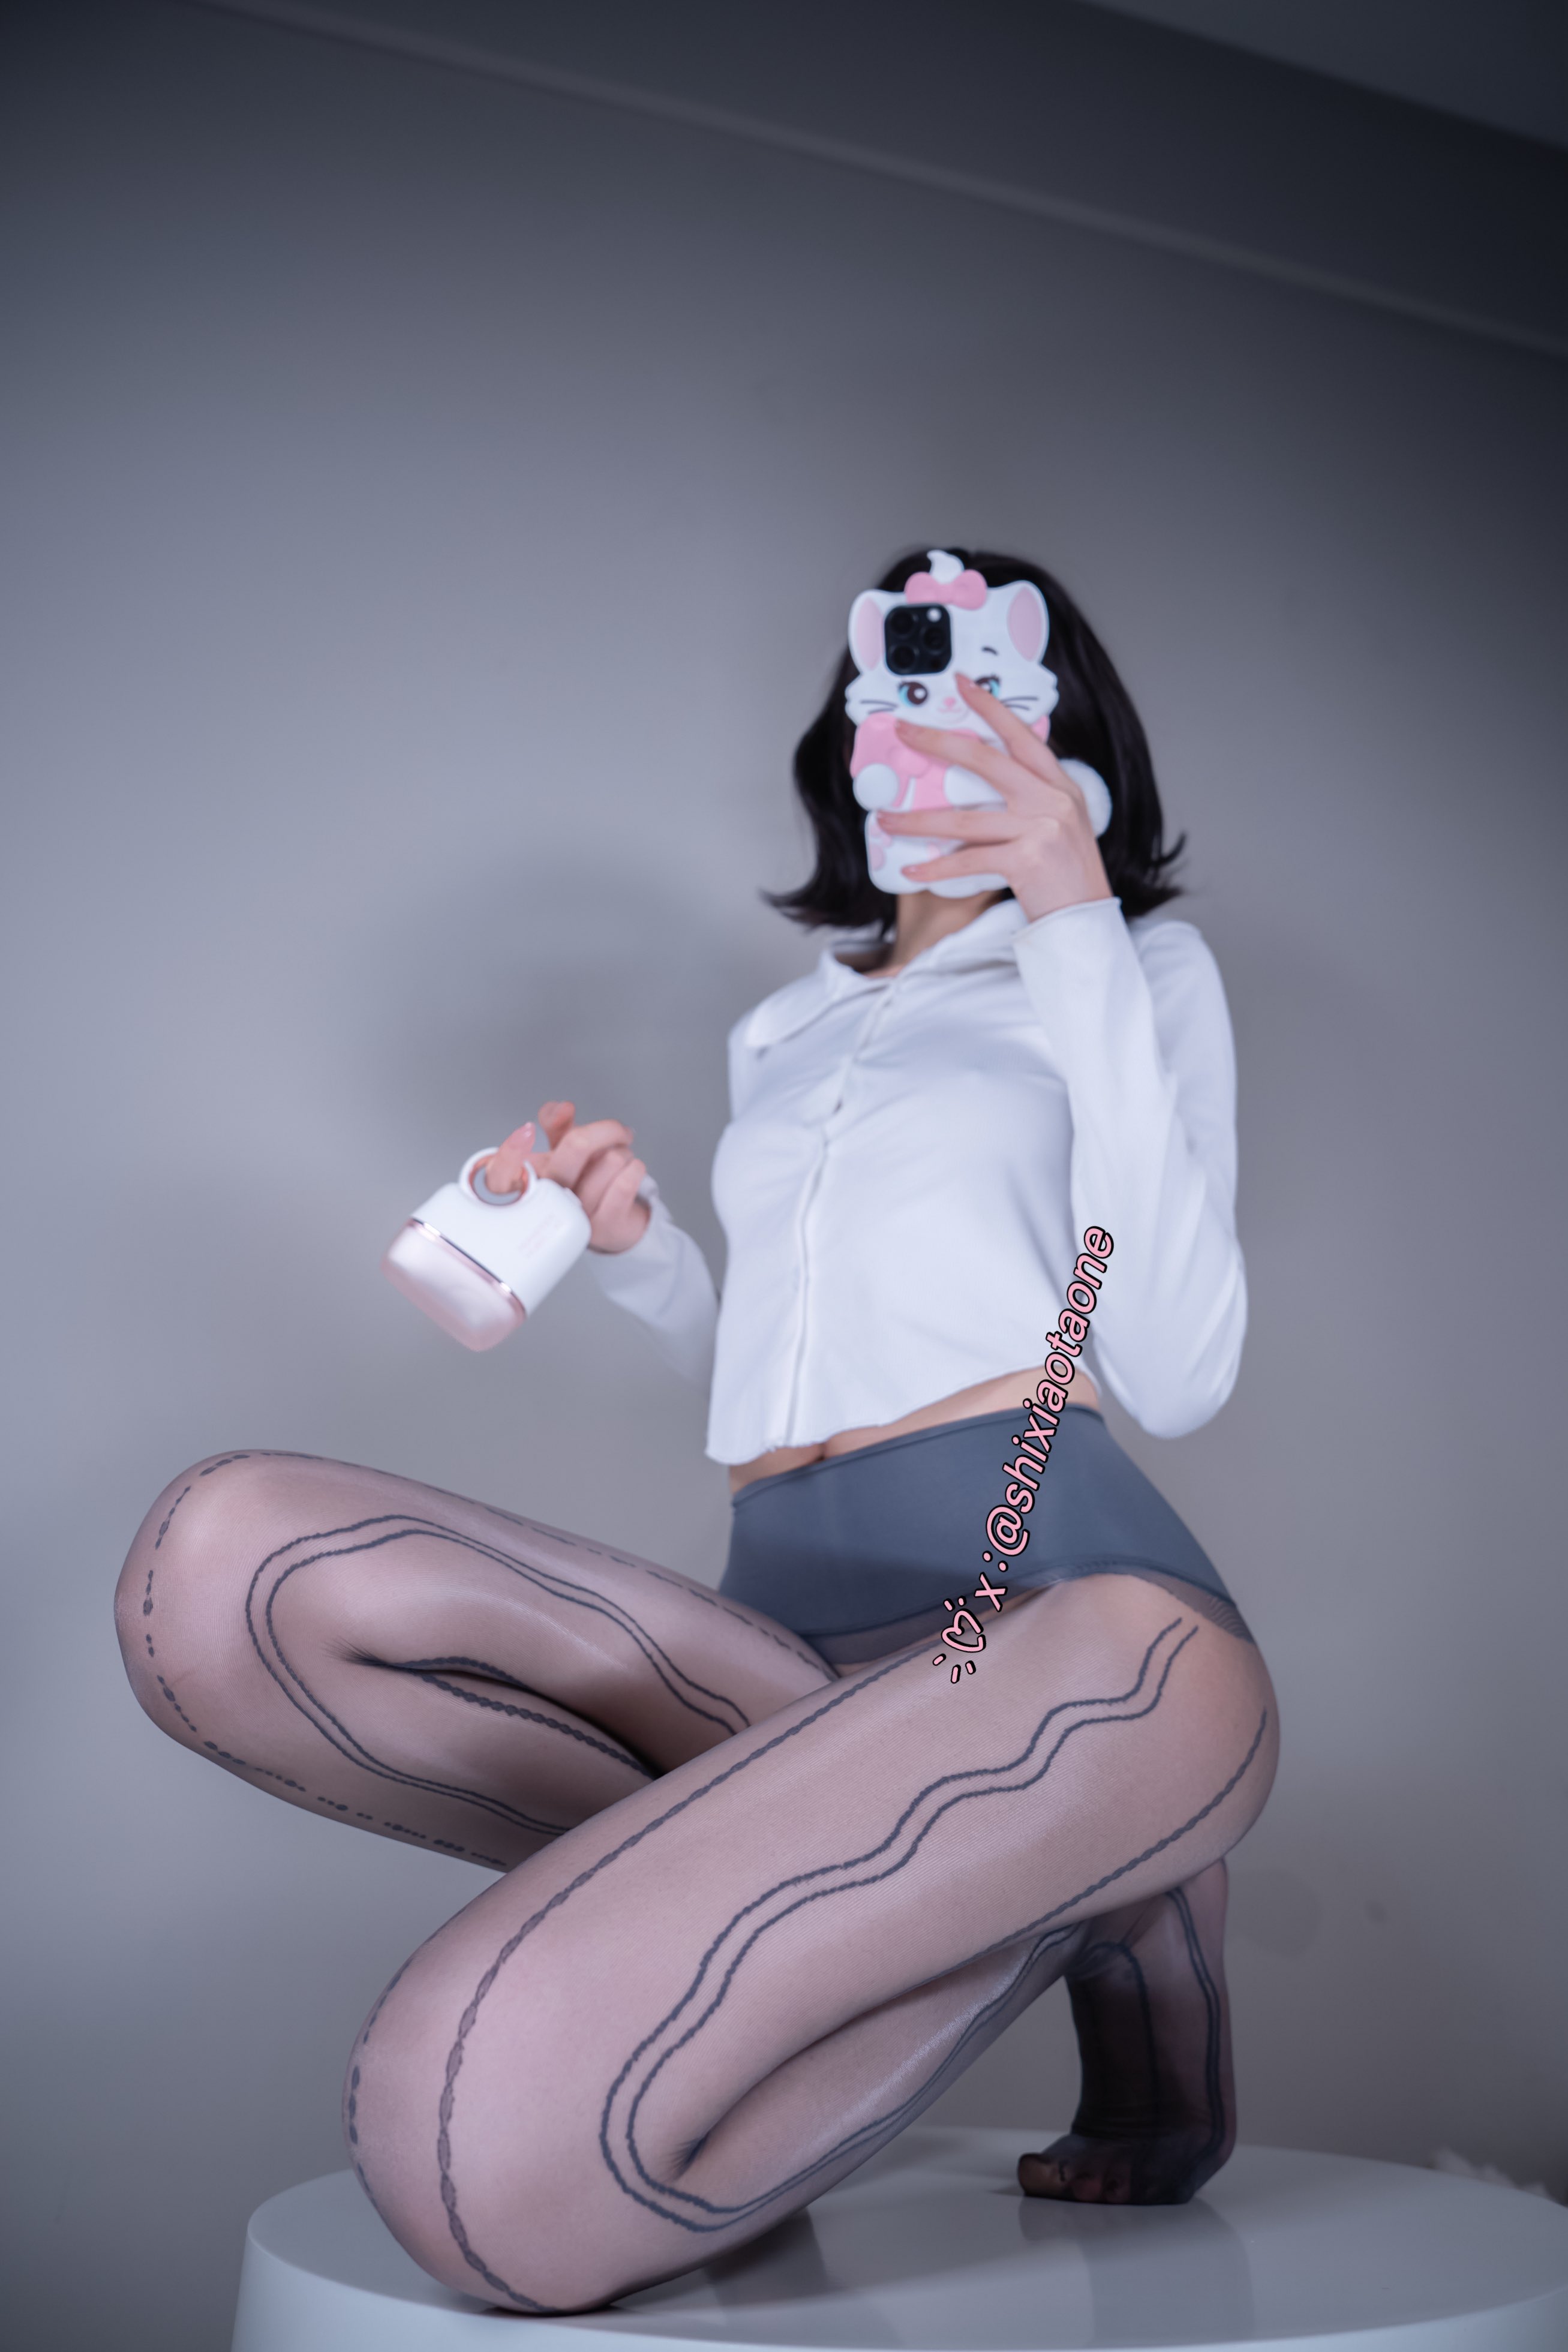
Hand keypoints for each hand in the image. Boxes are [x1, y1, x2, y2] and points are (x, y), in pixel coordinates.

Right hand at [479, 1100, 651, 1253]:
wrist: (615, 1221)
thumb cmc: (583, 1182)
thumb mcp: (564, 1150)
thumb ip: (557, 1125)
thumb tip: (560, 1107)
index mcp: (531, 1183)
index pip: (500, 1177)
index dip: (508, 1154)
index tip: (527, 1130)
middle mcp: (549, 1202)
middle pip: (575, 1148)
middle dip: (606, 1130)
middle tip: (618, 1131)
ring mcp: (576, 1217)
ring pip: (609, 1161)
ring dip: (623, 1153)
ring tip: (619, 1162)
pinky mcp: (605, 1226)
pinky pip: (624, 1184)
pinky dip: (634, 1168)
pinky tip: (632, 1170)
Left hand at [883, 674, 1112, 920]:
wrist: (1085, 921)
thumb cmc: (1067, 876)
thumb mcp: (1062, 824)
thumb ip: (1033, 797)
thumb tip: (987, 779)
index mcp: (1059, 785)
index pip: (1021, 735)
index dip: (990, 707)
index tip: (962, 684)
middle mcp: (1051, 799)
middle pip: (984, 760)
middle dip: (937, 743)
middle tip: (903, 732)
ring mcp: (1039, 828)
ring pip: (964, 818)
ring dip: (918, 819)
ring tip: (887, 819)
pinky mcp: (1026, 860)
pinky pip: (968, 860)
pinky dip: (936, 868)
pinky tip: (912, 869)